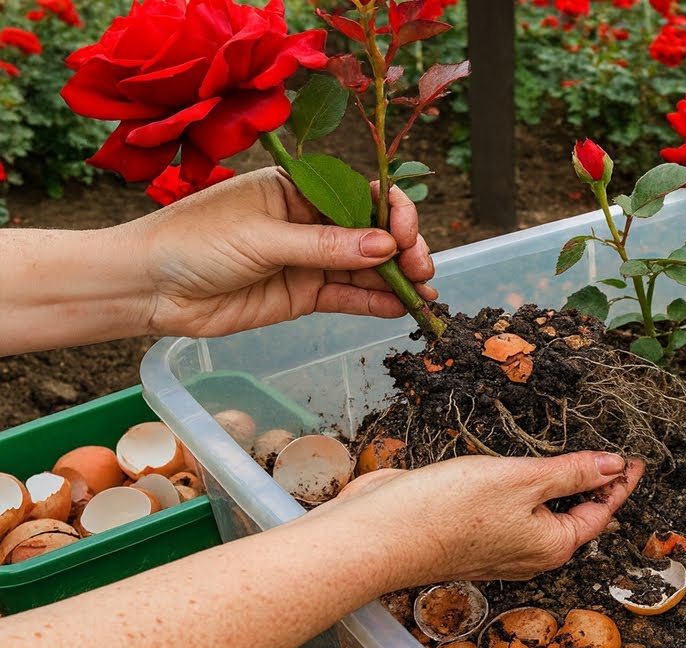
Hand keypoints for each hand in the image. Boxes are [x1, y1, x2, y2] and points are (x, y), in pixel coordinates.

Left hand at [131, 167, 436, 337]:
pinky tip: (401, 307)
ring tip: (426, 293)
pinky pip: (347, 297)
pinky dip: (375, 303)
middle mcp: (308, 222)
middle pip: (371, 232)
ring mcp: (307, 260)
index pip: (360, 194)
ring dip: (397, 278)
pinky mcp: (302, 296)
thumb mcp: (261, 238)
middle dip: (403, 248)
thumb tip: (386, 247)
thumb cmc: (192, 243)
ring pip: (365, 267)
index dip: (391, 212)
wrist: (147, 288)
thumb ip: (325, 247)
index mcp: (297, 190)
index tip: (404, 235)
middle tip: (423, 269)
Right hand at [319, 451, 644, 588]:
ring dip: (557, 485)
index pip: (601, 511)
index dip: (620, 481)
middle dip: (592, 485)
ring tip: (572, 455)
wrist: (380, 533)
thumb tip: (612, 466)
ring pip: (542, 513)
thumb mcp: (522, 480)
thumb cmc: (450, 510)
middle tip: (610, 452)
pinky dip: (524, 488)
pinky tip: (520, 467)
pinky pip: (510, 509)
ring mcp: (499, 545)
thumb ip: (570, 474)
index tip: (635, 457)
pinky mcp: (470, 533)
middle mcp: (530, 552)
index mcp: (553, 545)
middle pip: (574, 516)